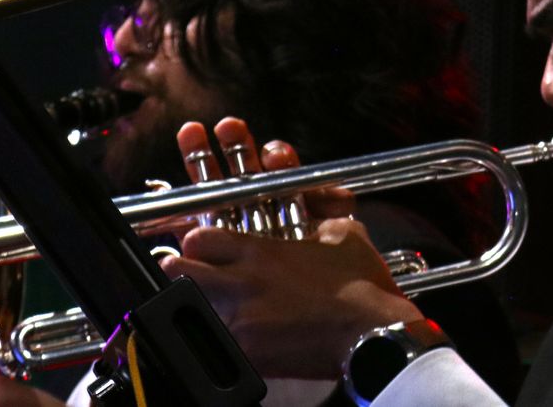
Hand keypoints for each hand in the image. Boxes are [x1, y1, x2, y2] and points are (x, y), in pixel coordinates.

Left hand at [162, 119, 420, 378]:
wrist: (372, 335)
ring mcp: (241, 321)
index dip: (198, 239)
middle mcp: (243, 284)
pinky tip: (219, 338)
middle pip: (180, 270)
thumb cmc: (362, 285)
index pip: (200, 237)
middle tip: (192, 273)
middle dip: (182, 269)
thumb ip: (322, 211)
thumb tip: (317, 198)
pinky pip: (212, 344)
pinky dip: (212, 339)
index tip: (204, 244)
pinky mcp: (248, 354)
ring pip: (188, 307)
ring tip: (198, 305)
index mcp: (261, 252)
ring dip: (189, 302)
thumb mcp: (344, 234)